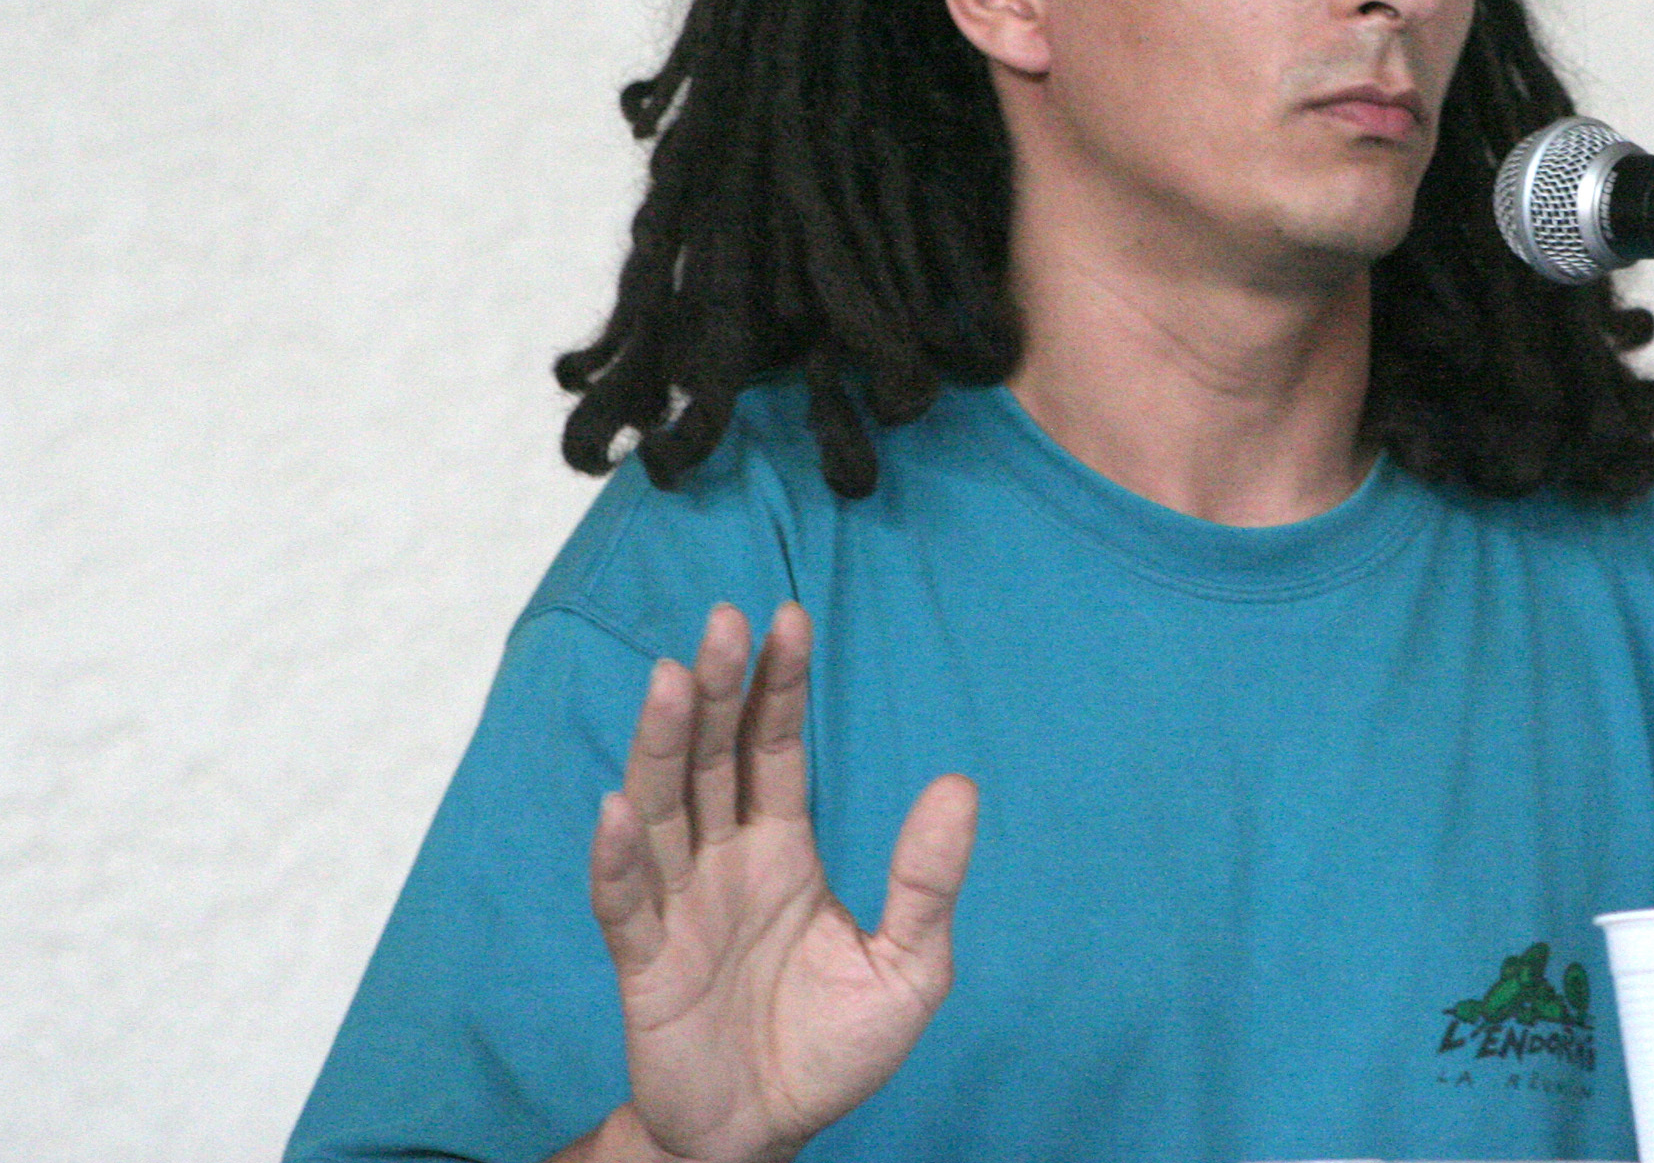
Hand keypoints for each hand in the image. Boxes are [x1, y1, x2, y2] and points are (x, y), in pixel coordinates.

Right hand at [575, 602, 976, 1162]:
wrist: (769, 1134)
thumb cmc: (834, 1046)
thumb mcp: (909, 964)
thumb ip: (928, 880)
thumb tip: (961, 785)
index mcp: (784, 849)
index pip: (776, 748)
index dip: (780, 686)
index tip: (788, 617)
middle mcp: (725, 862)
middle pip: (714, 758)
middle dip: (720, 689)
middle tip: (726, 620)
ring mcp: (680, 907)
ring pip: (664, 809)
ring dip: (665, 746)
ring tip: (673, 680)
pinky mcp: (645, 966)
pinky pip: (624, 903)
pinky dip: (618, 857)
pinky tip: (617, 808)